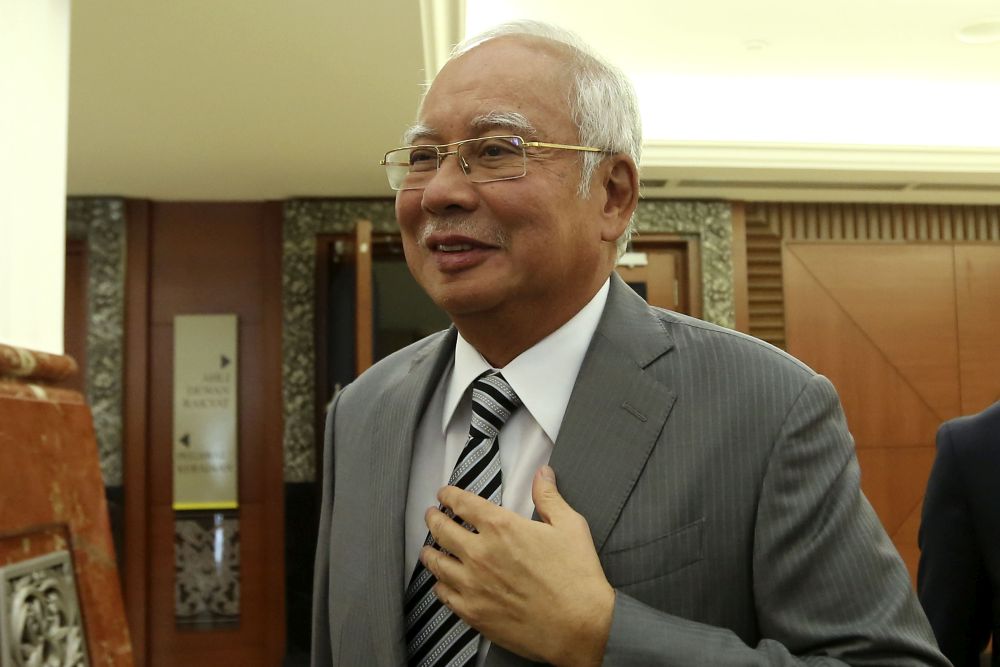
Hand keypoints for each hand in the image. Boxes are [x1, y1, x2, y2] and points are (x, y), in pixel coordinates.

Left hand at [421, 465, 614, 666]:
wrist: (580, 627)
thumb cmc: (577, 577)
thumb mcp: (570, 526)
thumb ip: (549, 497)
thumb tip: (543, 474)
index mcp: (502, 528)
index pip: (463, 504)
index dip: (449, 496)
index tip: (444, 494)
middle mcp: (480, 554)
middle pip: (442, 530)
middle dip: (434, 518)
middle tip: (431, 515)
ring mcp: (473, 585)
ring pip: (437, 563)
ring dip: (430, 551)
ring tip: (429, 548)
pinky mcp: (474, 612)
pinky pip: (444, 595)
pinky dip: (440, 585)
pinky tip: (442, 582)